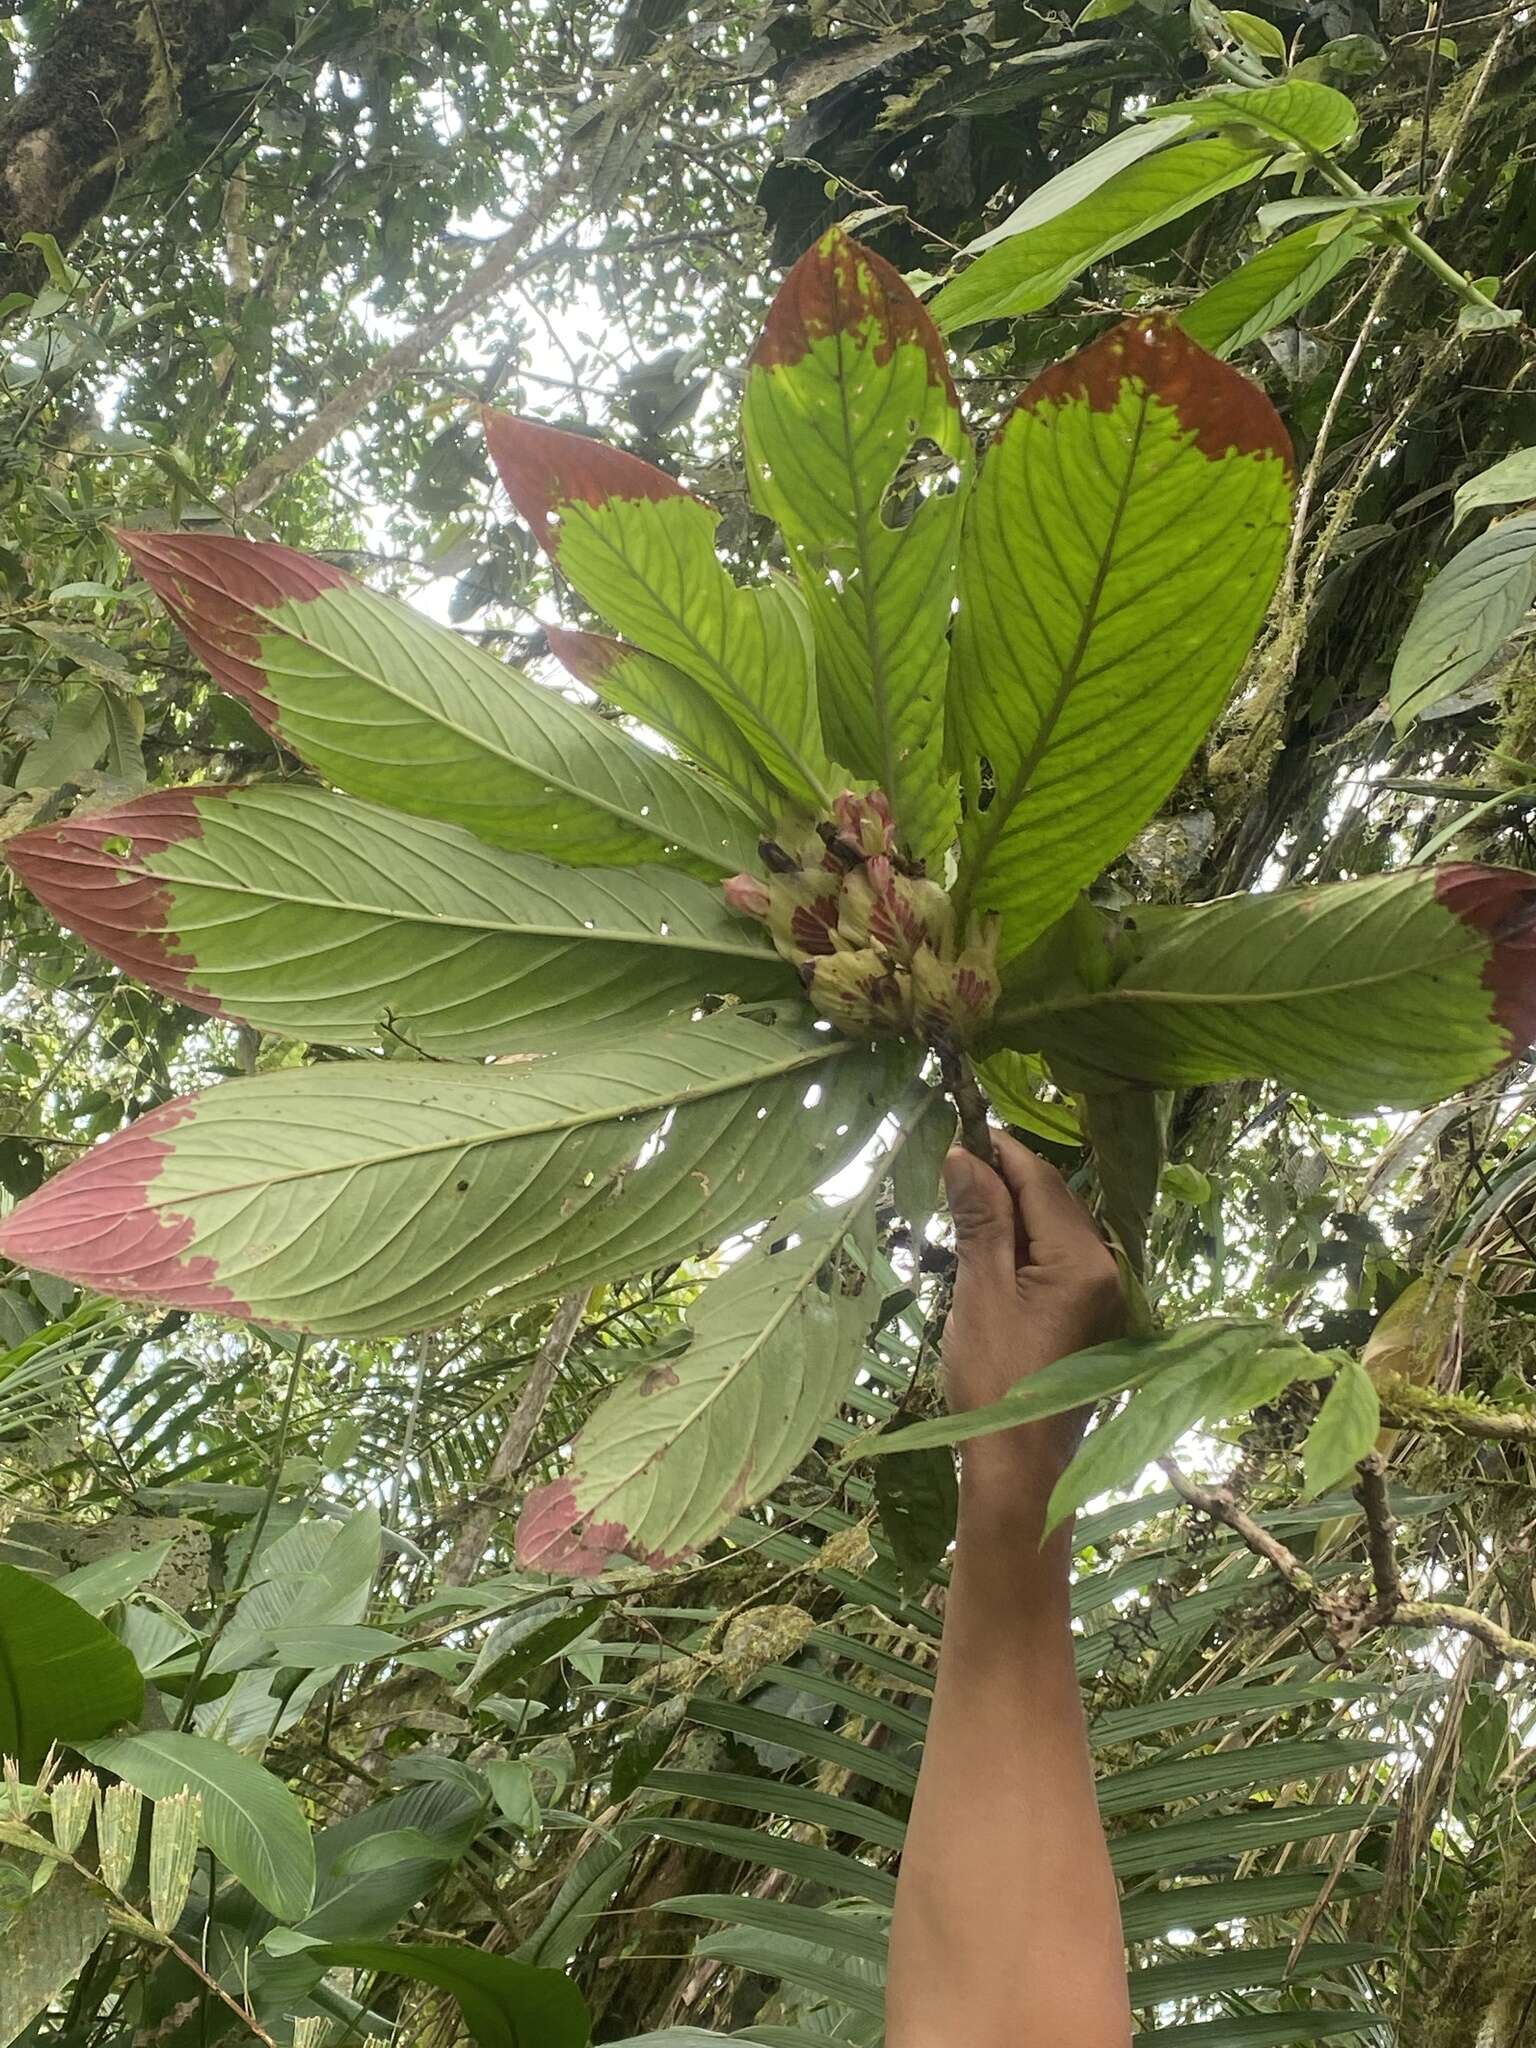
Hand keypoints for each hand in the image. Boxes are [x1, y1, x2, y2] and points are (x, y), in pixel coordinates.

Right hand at [942, 1131, 1123, 1466]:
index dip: (999, 1151)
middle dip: (1004, 1178)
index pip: (1042, 1181)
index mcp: (1086, 1261)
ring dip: (1012, 1211)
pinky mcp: (1091, 1315)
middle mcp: (1108, 1270)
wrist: (1019, 1466)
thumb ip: (980, 1219)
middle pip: (1054, 1200)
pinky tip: (990, 1248)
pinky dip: (1024, 1244)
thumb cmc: (995, 1379)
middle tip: (951, 1167)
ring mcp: (1104, 1294)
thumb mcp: (980, 1291)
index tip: (956, 1130)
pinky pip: (1058, 1259)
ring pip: (1055, 1228)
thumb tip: (964, 1155)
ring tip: (961, 1206)